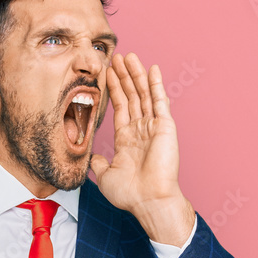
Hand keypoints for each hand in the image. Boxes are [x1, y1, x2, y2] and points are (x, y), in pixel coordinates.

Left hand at [91, 52, 194, 245]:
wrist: (148, 201)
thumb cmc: (130, 194)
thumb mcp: (105, 177)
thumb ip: (98, 163)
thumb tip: (92, 156)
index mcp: (127, 139)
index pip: (120, 108)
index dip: (114, 90)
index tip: (106, 74)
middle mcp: (141, 130)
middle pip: (131, 96)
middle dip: (123, 77)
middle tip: (116, 57)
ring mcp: (153, 127)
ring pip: (143, 94)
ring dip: (136, 75)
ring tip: (128, 56)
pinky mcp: (164, 127)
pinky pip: (160, 101)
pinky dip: (156, 84)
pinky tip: (152, 69)